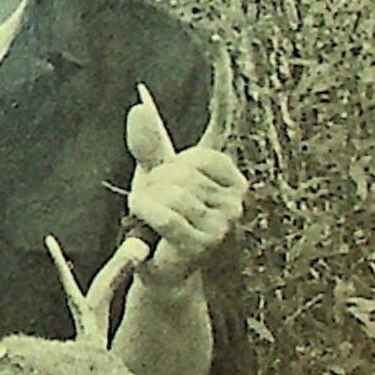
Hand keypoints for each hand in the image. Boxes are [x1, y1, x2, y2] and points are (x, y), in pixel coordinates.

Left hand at [125, 89, 245, 289]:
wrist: (160, 266)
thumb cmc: (162, 217)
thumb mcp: (156, 175)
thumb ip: (149, 143)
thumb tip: (138, 108)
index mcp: (234, 182)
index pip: (198, 158)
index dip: (170, 166)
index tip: (166, 184)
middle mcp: (235, 204)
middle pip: (184, 175)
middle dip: (156, 185)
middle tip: (152, 204)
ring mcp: (222, 227)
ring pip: (174, 195)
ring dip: (148, 201)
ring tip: (147, 214)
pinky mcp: (202, 245)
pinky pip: (166, 217)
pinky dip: (144, 211)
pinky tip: (139, 213)